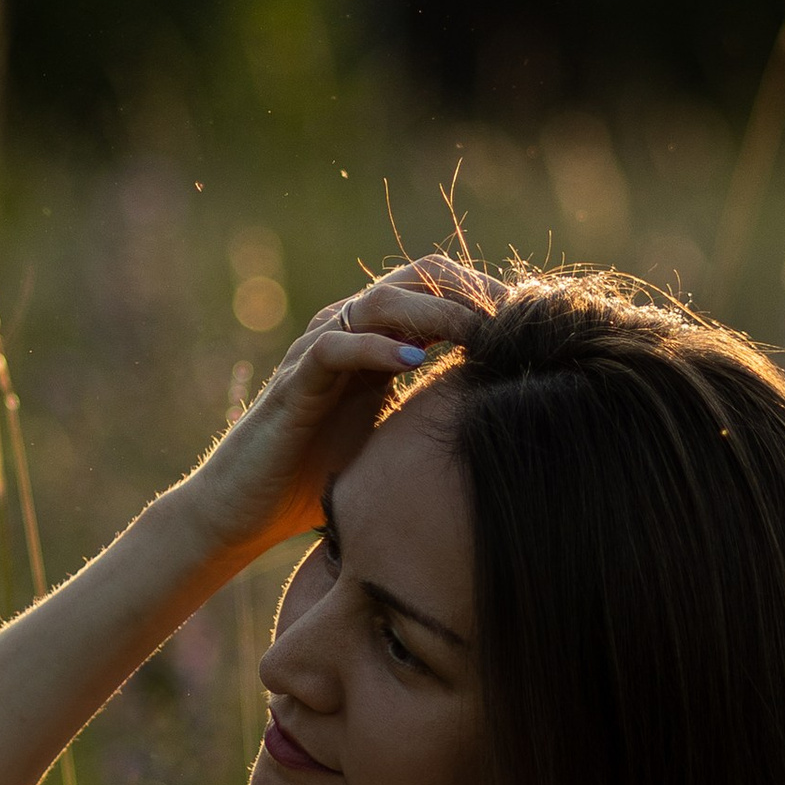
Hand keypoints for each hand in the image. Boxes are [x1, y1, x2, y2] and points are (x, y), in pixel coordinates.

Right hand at [176, 260, 494, 567]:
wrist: (248, 507)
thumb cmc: (323, 475)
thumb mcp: (397, 435)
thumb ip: (437, 408)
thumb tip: (510, 409)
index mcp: (380, 337)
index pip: (440, 287)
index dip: (487, 294)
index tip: (535, 320)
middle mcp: (350, 330)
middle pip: (417, 277)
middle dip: (471, 291)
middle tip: (517, 317)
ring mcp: (320, 350)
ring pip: (380, 302)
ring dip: (434, 311)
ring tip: (477, 331)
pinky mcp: (296, 382)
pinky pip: (334, 346)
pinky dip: (374, 347)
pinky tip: (413, 360)